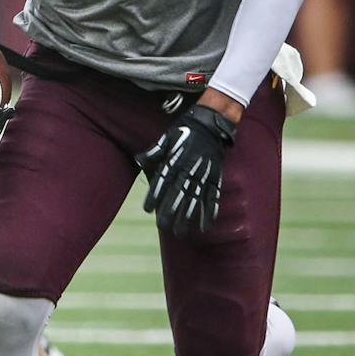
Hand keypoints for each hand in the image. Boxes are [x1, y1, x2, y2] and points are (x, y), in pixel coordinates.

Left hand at [136, 104, 235, 237]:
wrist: (211, 123)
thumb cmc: (186, 131)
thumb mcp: (167, 137)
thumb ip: (154, 151)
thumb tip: (138, 160)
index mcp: (175, 160)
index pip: (162, 181)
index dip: (155, 196)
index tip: (147, 210)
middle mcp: (189, 169)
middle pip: (178, 194)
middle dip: (171, 212)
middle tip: (164, 227)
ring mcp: (204, 174)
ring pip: (195, 199)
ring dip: (188, 217)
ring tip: (181, 232)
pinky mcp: (216, 177)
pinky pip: (213, 197)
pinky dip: (210, 212)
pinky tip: (206, 226)